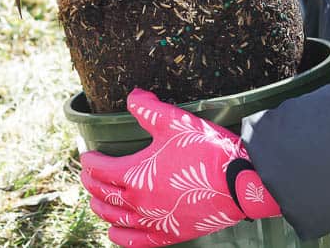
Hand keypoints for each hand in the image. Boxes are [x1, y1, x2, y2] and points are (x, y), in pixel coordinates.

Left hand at [80, 89, 280, 246]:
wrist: (242, 181)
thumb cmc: (207, 150)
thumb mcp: (174, 122)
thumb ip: (148, 109)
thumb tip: (132, 96)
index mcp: (136, 174)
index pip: (101, 170)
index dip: (90, 161)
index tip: (88, 156)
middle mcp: (140, 202)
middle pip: (105, 195)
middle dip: (92, 184)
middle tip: (88, 175)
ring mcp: (155, 221)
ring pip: (116, 220)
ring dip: (102, 209)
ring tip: (97, 201)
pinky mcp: (171, 234)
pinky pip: (137, 241)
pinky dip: (121, 237)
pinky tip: (116, 232)